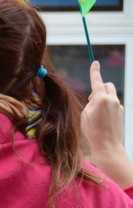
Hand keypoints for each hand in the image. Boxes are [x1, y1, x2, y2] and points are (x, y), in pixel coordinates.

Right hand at [81, 61, 132, 188]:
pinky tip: (103, 121)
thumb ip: (90, 103)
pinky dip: (108, 108)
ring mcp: (119, 106)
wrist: (107, 145)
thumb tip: (96, 99)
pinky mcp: (122, 112)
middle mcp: (112, 99)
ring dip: (103, 99)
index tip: (95, 63)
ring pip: (110, 96)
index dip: (94, 71)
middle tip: (91, 100)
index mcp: (101, 98)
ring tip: (96, 114)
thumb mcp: (84, 115)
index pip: (96, 81)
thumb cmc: (92, 131)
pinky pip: (114, 105)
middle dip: (100, 88)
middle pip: (107, 86)